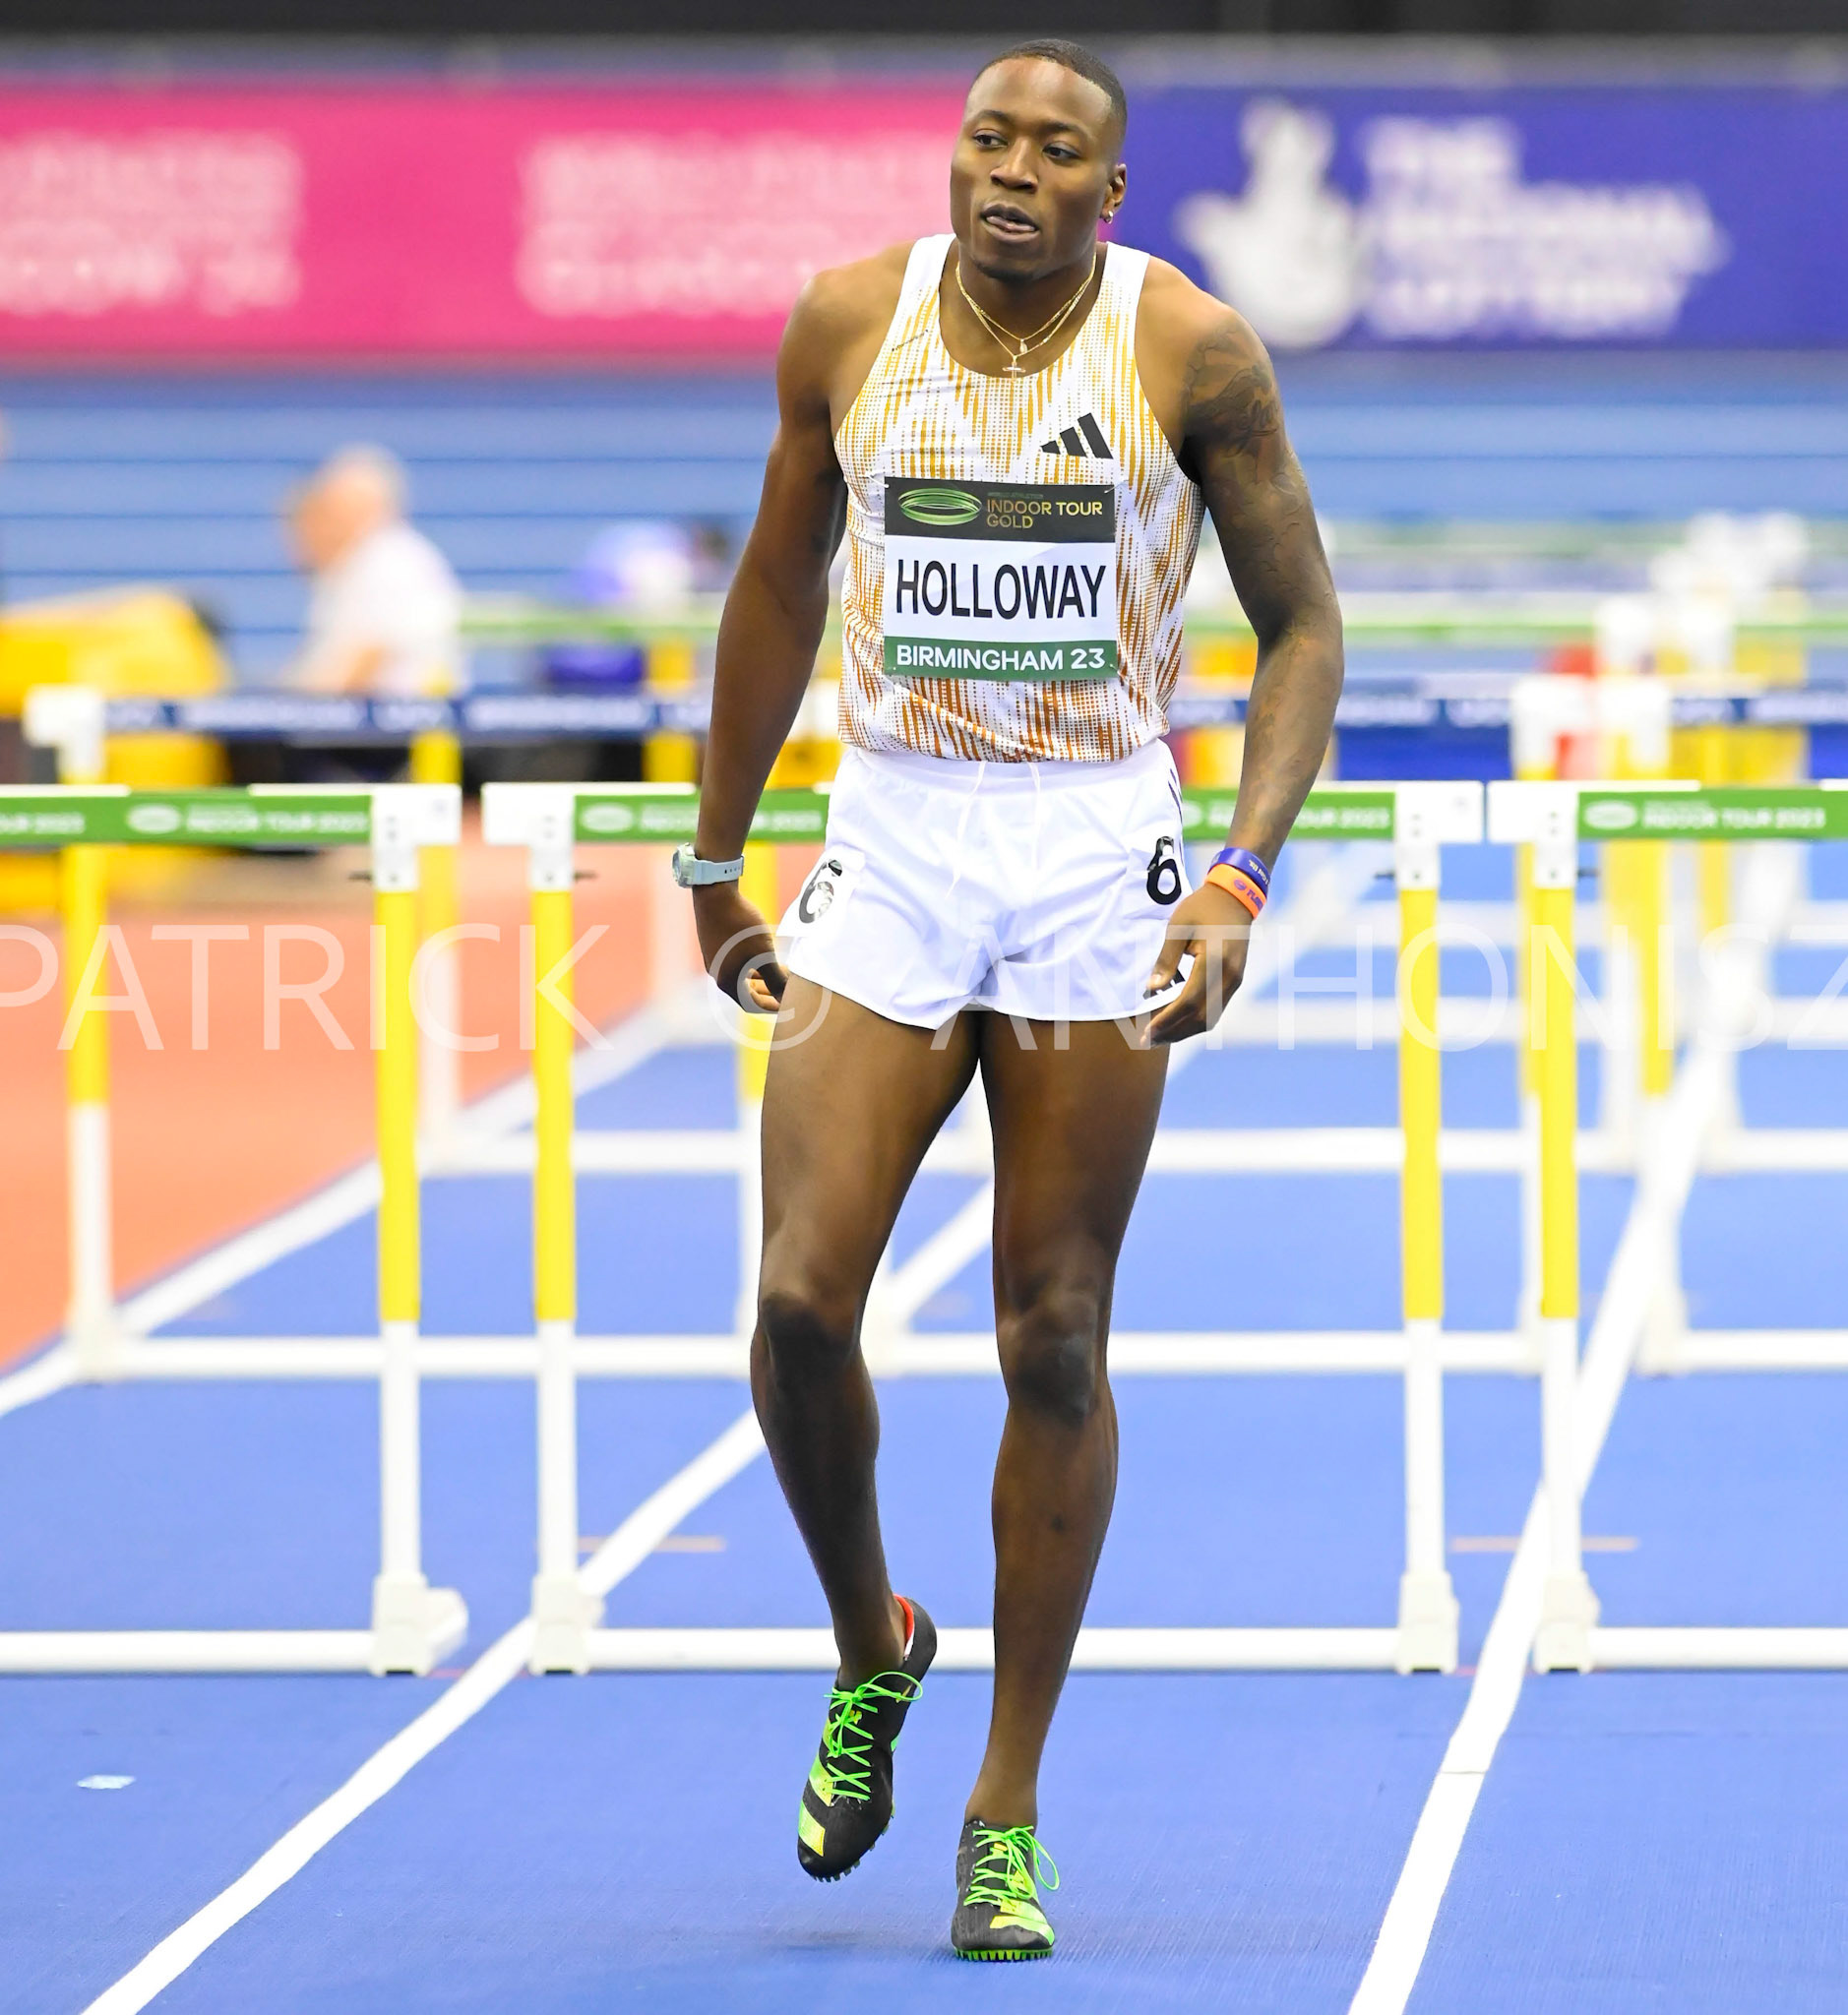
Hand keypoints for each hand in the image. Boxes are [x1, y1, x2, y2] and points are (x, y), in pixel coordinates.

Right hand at [692, 882, 787, 1013]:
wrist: (715, 894)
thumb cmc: (740, 925)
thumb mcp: (763, 954)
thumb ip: (775, 978)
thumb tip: (786, 997)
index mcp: (727, 981)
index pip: (751, 1004)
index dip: (771, 1006)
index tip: (788, 1005)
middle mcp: (718, 973)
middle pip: (746, 991)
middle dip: (769, 991)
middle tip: (788, 988)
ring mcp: (715, 958)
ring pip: (742, 976)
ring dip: (762, 976)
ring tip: (782, 970)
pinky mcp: (715, 944)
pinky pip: (737, 962)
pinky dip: (753, 964)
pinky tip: (764, 954)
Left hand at [1141, 884, 1253, 1045]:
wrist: (1235, 898)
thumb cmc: (1201, 908)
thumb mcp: (1177, 927)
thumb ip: (1165, 959)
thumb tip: (1152, 989)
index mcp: (1214, 961)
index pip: (1188, 1001)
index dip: (1166, 1020)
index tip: (1146, 1031)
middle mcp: (1229, 976)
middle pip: (1200, 1016)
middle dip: (1172, 1032)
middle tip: (1146, 1041)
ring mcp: (1235, 981)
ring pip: (1210, 1018)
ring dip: (1184, 1031)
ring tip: (1159, 1038)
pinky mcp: (1235, 982)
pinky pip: (1215, 1010)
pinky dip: (1195, 1022)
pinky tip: (1177, 1025)